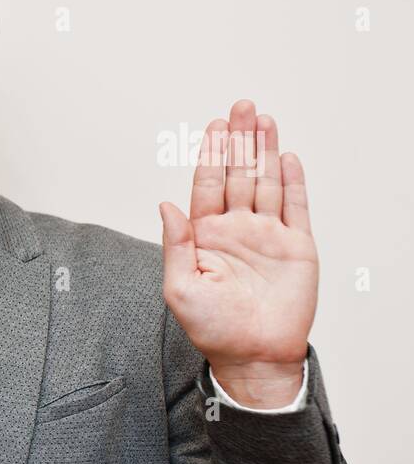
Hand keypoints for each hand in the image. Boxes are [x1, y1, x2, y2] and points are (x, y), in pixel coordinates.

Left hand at [160, 100, 316, 408]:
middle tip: (241, 107)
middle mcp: (236, 229)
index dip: (212, 156)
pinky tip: (286, 157)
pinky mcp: (296, 246)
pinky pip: (295, 207)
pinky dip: (291, 181)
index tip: (214, 128)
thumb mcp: (179, 287)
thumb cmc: (212, 329)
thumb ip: (175, 244)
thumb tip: (166, 204)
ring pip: (265, 183)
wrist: (254, 356)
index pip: (208, 186)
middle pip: (238, 175)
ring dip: (264, 151)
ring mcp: (267, 235)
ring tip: (263, 120)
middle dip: (239, 141)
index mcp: (205, 236)